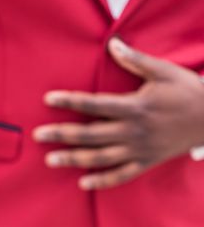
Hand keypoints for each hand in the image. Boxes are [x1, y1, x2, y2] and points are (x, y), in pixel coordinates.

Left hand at [34, 37, 203, 189]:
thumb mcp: (163, 71)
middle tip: (38, 135)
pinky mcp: (146, 162)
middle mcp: (133, 131)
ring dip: (73, 159)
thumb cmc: (187, 92)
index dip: (70, 101)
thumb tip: (113, 43)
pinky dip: (102, 181)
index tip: (48, 99)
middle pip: (90, 134)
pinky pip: (121, 176)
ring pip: (100, 157)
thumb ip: (135, 60)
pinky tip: (83, 183)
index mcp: (134, 107)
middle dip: (61, 134)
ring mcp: (139, 149)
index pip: (94, 104)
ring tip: (50, 160)